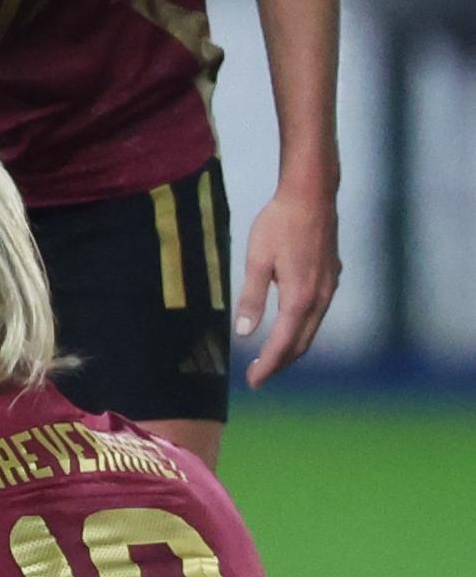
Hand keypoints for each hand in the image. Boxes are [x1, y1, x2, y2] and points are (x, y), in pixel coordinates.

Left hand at [234, 191, 340, 388]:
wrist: (311, 194)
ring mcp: (330, 287)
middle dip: (279, 364)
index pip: (282, 344)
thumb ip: (251, 298)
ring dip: (291, 348)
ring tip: (270, 359)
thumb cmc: (280, 223)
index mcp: (300, 297)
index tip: (253, 382)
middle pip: (301, 343)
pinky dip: (301, 330)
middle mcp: (320, 297)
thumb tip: (244, 332)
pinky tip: (288, 328)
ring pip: (311, 330)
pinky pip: (317, 314)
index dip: (268, 366)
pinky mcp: (332, 277)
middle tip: (257, 376)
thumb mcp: (257, 260)